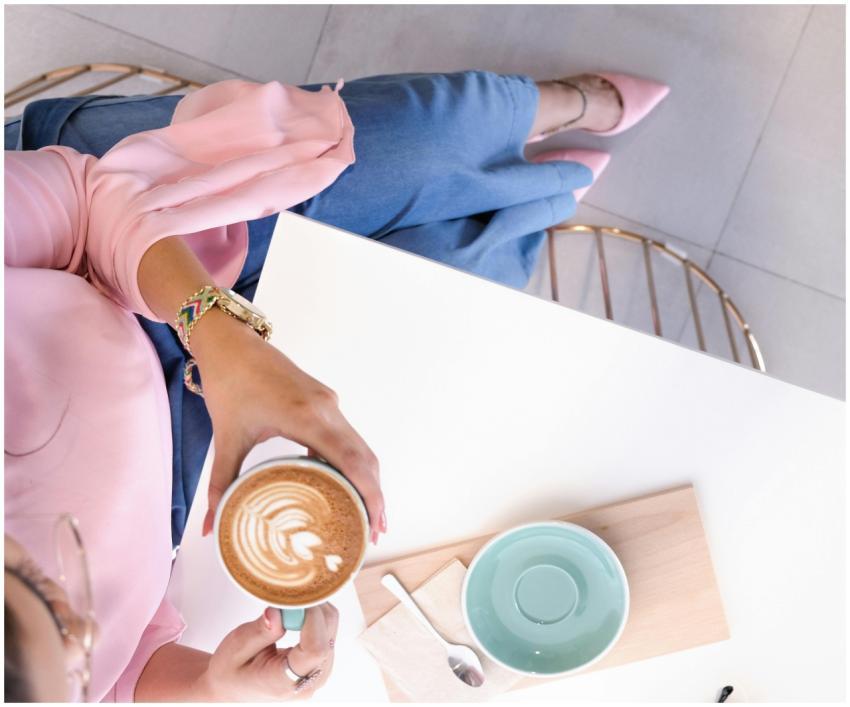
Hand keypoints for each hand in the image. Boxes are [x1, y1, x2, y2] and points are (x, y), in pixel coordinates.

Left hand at [190, 309, 386, 541]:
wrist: (231, 343)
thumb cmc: (229, 384)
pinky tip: (346, 484)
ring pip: (361, 446)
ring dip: (368, 479)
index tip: (374, 524)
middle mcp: (326, 409)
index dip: (369, 494)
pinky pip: (349, 435)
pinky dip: (354, 463)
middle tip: (374, 532)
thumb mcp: (227, 438)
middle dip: (374, 495)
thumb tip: (208, 528)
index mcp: (306, 417)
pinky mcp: (326, 400)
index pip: (352, 461)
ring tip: (366, 515)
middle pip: (365, 458)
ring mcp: (329, 403)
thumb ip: (221, 485)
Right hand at [196, 604, 337, 700]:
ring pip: (331, 629)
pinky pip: (328, 632)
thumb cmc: (231, 671)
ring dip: (314, 611)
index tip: (296, 598)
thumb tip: (279, 612)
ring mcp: (318, 674)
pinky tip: (296, 615)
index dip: (312, 618)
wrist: (232, 688)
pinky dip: (315, 617)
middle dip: (313, 608)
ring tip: (288, 608)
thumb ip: (259, 631)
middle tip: (290, 595)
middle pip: (327, 636)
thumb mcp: (236, 648)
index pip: (315, 649)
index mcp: (284, 683)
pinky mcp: (321, 663)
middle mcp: (308, 682)